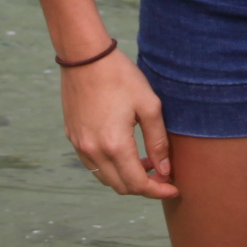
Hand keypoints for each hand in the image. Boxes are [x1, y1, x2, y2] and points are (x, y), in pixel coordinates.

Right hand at [61, 48, 176, 198]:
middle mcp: (93, 151)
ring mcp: (79, 145)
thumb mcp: (149, 106)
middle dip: (144, 186)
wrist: (85, 56)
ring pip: (105, 178)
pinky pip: (92, 164)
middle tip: (162, 173)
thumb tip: (164, 169)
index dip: (158, 190)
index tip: (173, 188)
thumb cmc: (120, 77)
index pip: (138, 184)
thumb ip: (158, 141)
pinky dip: (110, 166)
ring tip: (145, 160)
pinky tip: (124, 150)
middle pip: (121, 186)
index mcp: (114, 145)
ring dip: (126, 177)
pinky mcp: (73, 136)